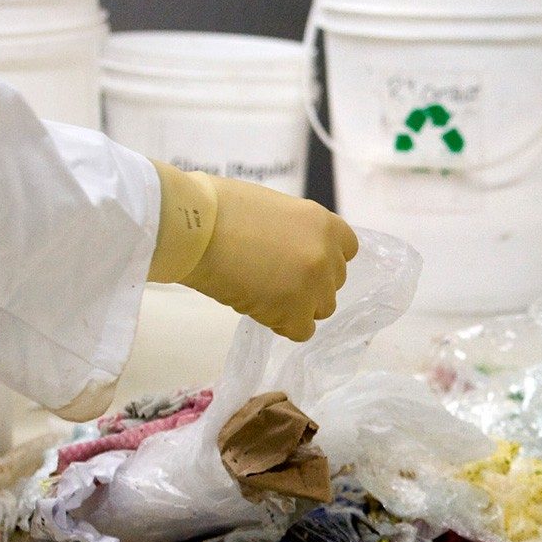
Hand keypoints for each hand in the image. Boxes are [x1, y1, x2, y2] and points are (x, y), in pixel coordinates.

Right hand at [183, 176, 357, 341]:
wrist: (194, 227)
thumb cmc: (220, 209)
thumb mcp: (274, 210)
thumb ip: (295, 233)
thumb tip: (294, 255)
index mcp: (324, 224)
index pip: (347, 252)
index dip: (324, 261)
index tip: (301, 264)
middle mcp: (327, 254)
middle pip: (333, 284)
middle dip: (308, 285)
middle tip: (274, 281)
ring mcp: (313, 285)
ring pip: (321, 310)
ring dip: (296, 307)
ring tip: (263, 295)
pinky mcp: (294, 311)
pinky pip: (301, 331)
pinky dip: (282, 324)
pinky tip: (258, 308)